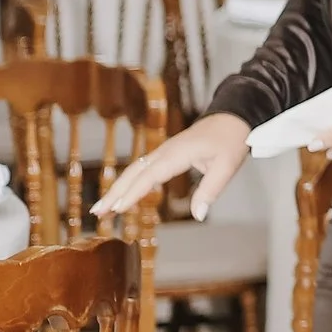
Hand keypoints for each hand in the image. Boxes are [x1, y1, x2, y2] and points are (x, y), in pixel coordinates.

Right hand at [94, 113, 250, 221]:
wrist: (233, 116)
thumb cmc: (231, 140)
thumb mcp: (227, 166)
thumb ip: (211, 191)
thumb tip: (198, 215)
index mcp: (177, 154)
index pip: (149, 176)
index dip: (132, 193)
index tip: (118, 209)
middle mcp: (165, 151)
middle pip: (133, 173)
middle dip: (114, 192)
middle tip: (97, 212)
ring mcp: (163, 151)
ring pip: (134, 170)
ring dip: (117, 188)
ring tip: (103, 208)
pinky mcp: (166, 153)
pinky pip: (143, 168)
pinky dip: (129, 182)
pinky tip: (123, 195)